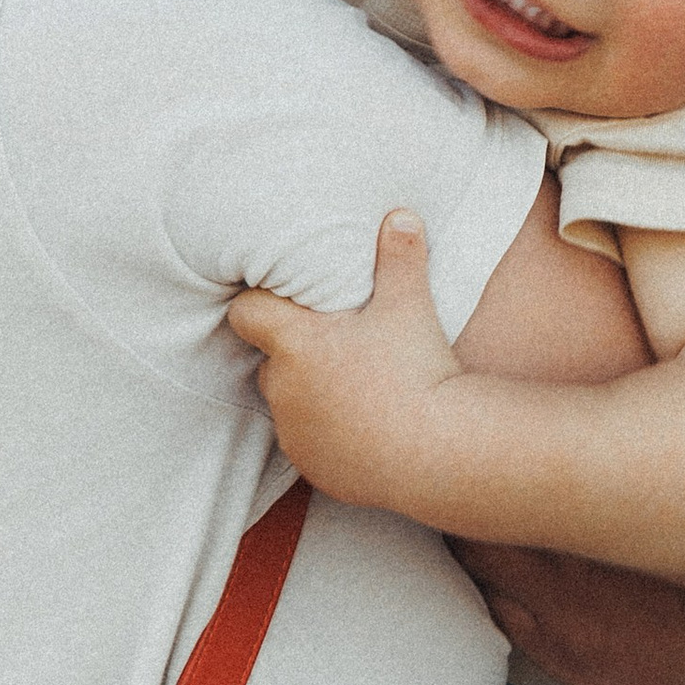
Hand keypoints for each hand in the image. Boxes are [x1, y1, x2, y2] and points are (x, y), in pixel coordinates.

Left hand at [225, 211, 459, 506]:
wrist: (439, 451)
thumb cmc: (419, 371)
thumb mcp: (411, 305)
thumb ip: (400, 258)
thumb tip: (400, 216)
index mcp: (295, 344)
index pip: (245, 313)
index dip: (259, 303)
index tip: (283, 299)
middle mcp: (283, 390)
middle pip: (269, 359)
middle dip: (293, 351)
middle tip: (335, 342)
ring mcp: (295, 433)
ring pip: (288, 403)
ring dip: (308, 392)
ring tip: (354, 385)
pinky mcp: (312, 468)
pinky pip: (307, 442)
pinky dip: (325, 432)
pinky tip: (362, 425)